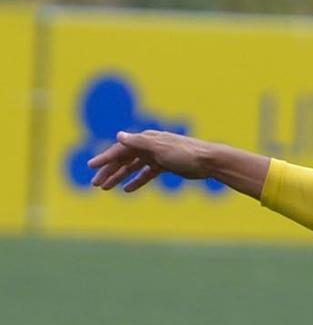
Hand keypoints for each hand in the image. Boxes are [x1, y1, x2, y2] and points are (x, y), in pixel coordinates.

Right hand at [89, 130, 213, 192]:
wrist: (208, 161)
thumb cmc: (184, 153)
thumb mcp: (159, 147)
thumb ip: (138, 143)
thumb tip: (119, 135)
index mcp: (144, 140)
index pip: (119, 150)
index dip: (104, 159)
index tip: (91, 167)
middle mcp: (148, 146)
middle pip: (123, 159)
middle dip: (109, 171)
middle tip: (96, 184)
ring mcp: (156, 156)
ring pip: (133, 167)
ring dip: (120, 177)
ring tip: (107, 188)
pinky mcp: (165, 166)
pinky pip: (146, 174)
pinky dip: (137, 180)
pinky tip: (128, 189)